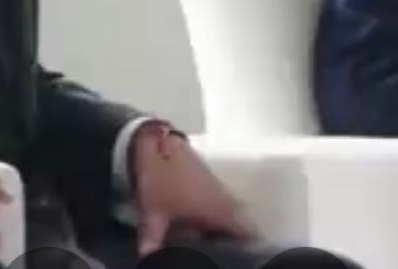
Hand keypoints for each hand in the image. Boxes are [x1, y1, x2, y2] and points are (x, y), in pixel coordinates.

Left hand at [131, 123, 256, 254]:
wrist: (153, 141)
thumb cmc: (159, 179)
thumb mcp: (153, 212)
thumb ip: (153, 238)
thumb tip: (148, 258)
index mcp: (221, 210)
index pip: (250, 234)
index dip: (250, 248)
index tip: (246, 257)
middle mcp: (227, 199)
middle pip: (242, 224)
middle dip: (237, 238)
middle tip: (228, 250)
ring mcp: (219, 185)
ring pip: (232, 211)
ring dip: (227, 224)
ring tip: (215, 239)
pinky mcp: (209, 176)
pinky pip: (222, 200)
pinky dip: (217, 210)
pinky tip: (203, 219)